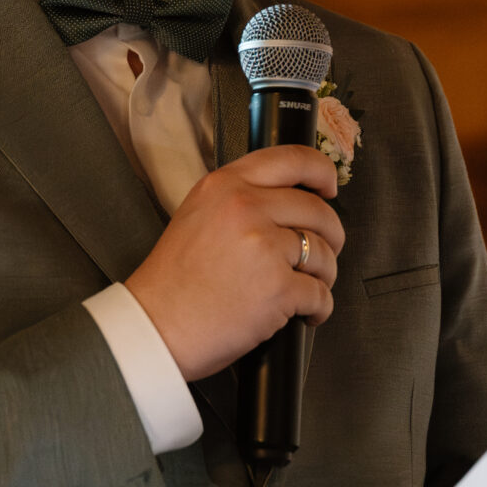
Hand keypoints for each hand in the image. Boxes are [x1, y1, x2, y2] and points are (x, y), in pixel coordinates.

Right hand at [126, 145, 343, 379]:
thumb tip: (288, 203)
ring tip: (306, 288)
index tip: (329, 186)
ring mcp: (264, 247)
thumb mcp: (197, 216)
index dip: (322, 171)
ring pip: (322, 253)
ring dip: (323, 275)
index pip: (292, 159)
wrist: (155, 327)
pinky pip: (320, 294)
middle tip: (323, 252)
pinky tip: (304, 313)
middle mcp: (246, 209)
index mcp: (226, 186)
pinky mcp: (278, 288)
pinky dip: (318, 308)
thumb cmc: (172, 282)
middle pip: (318, 210)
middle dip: (330, 235)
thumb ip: (239, 200)